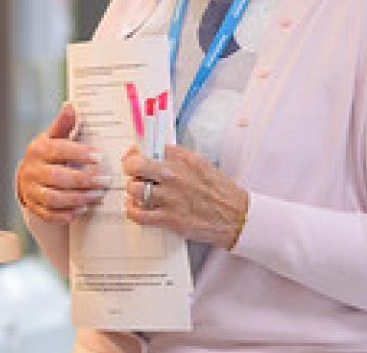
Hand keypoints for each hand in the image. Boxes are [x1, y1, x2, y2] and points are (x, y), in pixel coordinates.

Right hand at [16, 103, 108, 223]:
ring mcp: (32, 190)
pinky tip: (81, 209)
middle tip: (105, 180)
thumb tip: (71, 106)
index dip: (78, 153)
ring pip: (53, 198)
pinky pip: (49, 214)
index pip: (58, 150)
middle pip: (57, 177)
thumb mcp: (53, 136)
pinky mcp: (34, 206)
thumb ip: (63, 124)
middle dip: (83, 180)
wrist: (28, 175)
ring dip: (77, 198)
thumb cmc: (47, 154)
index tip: (99, 155)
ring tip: (96, 195)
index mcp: (38, 149)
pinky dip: (65, 214)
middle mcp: (32, 170)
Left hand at [121, 144, 249, 248]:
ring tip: (138, 193)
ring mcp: (170, 197)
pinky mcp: (169, 218)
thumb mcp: (203, 165)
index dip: (138, 152)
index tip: (134, 155)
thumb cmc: (221, 193)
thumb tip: (159, 155)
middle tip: (133, 173)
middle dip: (130, 168)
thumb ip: (180, 159)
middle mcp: (174, 175)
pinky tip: (135, 208)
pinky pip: (138, 214)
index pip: (150, 147)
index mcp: (183, 159)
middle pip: (135, 165)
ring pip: (134, 188)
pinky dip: (132, 211)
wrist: (236, 217)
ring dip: (133, 191)